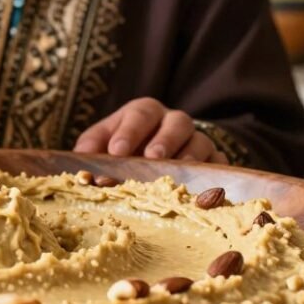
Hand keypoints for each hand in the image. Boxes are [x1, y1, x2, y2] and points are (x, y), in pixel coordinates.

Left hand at [73, 98, 227, 163]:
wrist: (153, 159)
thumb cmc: (122, 150)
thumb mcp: (103, 143)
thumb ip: (92, 148)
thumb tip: (84, 166)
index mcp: (145, 113)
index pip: (141, 113)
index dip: (129, 131)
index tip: (117, 151)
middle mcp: (174, 123)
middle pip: (177, 122)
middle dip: (165, 140)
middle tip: (152, 158)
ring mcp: (198, 141)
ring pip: (201, 142)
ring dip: (189, 158)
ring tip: (174, 174)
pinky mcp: (214, 162)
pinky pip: (218, 166)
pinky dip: (213, 176)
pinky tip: (203, 190)